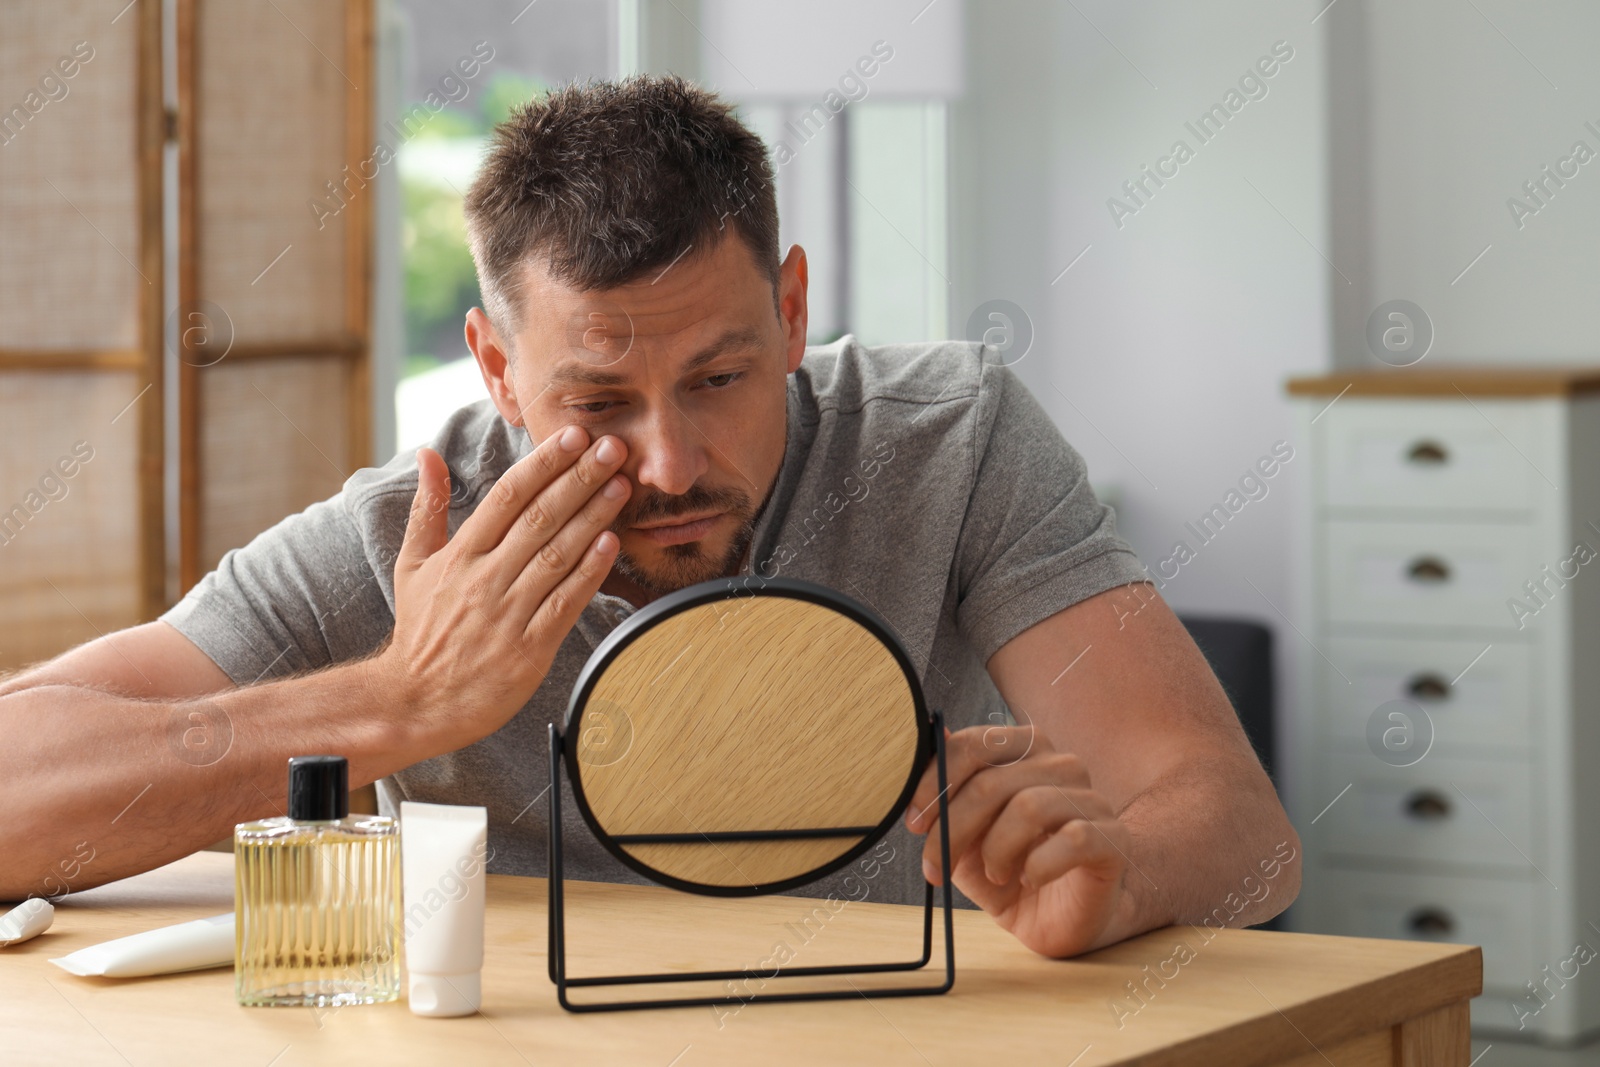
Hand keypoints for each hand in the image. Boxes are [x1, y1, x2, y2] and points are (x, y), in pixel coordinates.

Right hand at [380, 426, 629, 743]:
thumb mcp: (414, 564)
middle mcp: (484, 578)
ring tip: (621, 486)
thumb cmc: (421, 630)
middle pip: (539, 518)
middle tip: (613, 448)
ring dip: (593, 517)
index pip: (507, 497)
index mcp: (460, 555)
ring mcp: (508, 613)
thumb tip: (429, 453)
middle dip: (579, 479)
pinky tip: (612, 545)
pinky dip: (589, 573)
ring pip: (557, 555)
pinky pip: (564, 603)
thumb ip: (428, 508)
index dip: (543, 464)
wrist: (416, 701)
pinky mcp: (529, 648)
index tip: (573, 438)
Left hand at [904, 725, 1131, 957]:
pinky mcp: (1113, 838)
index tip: (914, 823)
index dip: (936, 782)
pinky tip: (1030, 880)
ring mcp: (1092, 799)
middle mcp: (1061, 765)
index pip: (974, 744)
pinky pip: (1072, 839)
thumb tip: (934, 736)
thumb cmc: (1008, 871)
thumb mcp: (962, 835)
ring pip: (1029, 808)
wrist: (1058, 920)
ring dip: (996, 851)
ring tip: (996, 874)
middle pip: (992, 782)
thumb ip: (948, 790)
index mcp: (1024, 751)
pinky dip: (1038, 866)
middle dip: (953, 828)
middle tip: (935, 865)